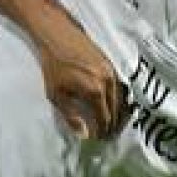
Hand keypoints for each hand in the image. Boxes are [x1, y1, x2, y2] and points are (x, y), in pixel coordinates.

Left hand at [34, 14, 123, 140]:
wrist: (59, 35)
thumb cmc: (54, 66)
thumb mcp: (56, 94)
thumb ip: (70, 115)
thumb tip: (83, 133)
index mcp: (95, 92)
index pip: (104, 119)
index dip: (102, 132)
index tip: (99, 140)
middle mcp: (108, 83)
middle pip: (116, 111)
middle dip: (113, 126)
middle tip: (108, 136)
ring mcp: (112, 72)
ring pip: (122, 100)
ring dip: (119, 114)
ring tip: (113, 124)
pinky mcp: (112, 65)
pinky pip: (121, 88)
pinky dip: (120, 100)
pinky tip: (115, 105)